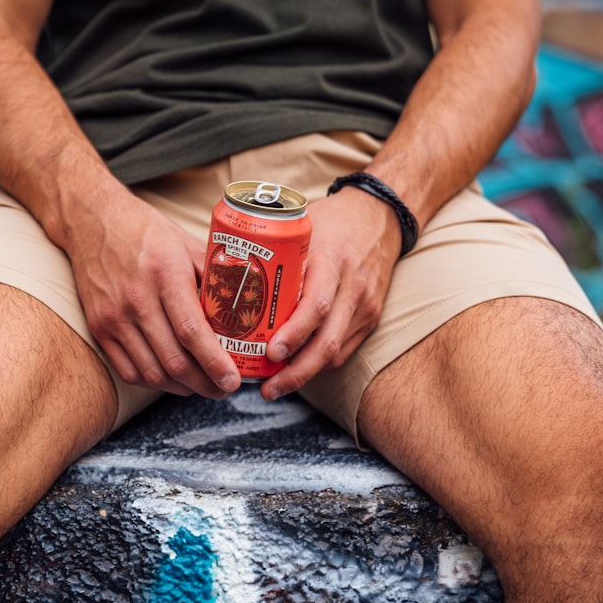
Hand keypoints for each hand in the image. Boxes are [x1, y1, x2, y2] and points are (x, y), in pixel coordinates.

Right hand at [63, 189, 241, 397]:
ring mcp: (114, 317)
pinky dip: (155, 382)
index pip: (192, 332)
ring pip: (152, 372)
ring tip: (204, 386)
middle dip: (205, 384)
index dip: (215, 363)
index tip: (233, 380)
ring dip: (182, 388)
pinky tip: (174, 379)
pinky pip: (129, 370)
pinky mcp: (99, 328)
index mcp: (165, 274)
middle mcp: (137, 299)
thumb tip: (245, 307)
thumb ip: (214, 277)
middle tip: (225, 389)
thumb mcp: (187, 244)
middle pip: (174, 360)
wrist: (93, 221)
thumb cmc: (147, 231)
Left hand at [260, 186, 402, 399]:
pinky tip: (297, 369)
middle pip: (327, 341)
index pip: (315, 305)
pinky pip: (345, 349)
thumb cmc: (330, 221)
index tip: (269, 353)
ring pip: (337, 352)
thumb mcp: (302, 228)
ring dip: (306, 373)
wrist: (379, 215)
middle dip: (296, 371)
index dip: (293, 334)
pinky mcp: (371, 316)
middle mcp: (352, 286)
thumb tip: (223, 276)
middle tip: (267, 388)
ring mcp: (365, 304)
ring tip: (275, 385)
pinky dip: (320, 363)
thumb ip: (273, 253)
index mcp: (331, 259)